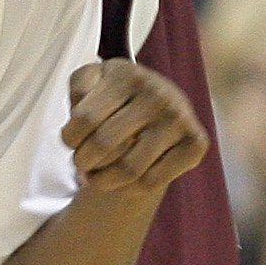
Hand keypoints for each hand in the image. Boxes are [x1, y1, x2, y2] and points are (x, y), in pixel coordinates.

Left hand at [61, 59, 207, 199]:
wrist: (160, 104)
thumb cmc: (116, 97)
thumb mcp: (92, 81)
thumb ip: (79, 88)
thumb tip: (81, 108)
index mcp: (128, 75)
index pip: (84, 119)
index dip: (69, 139)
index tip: (72, 142)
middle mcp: (158, 93)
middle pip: (103, 146)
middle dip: (84, 162)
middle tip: (84, 164)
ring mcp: (179, 118)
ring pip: (128, 169)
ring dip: (104, 182)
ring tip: (98, 177)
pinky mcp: (196, 142)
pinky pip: (152, 181)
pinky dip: (130, 189)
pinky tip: (125, 181)